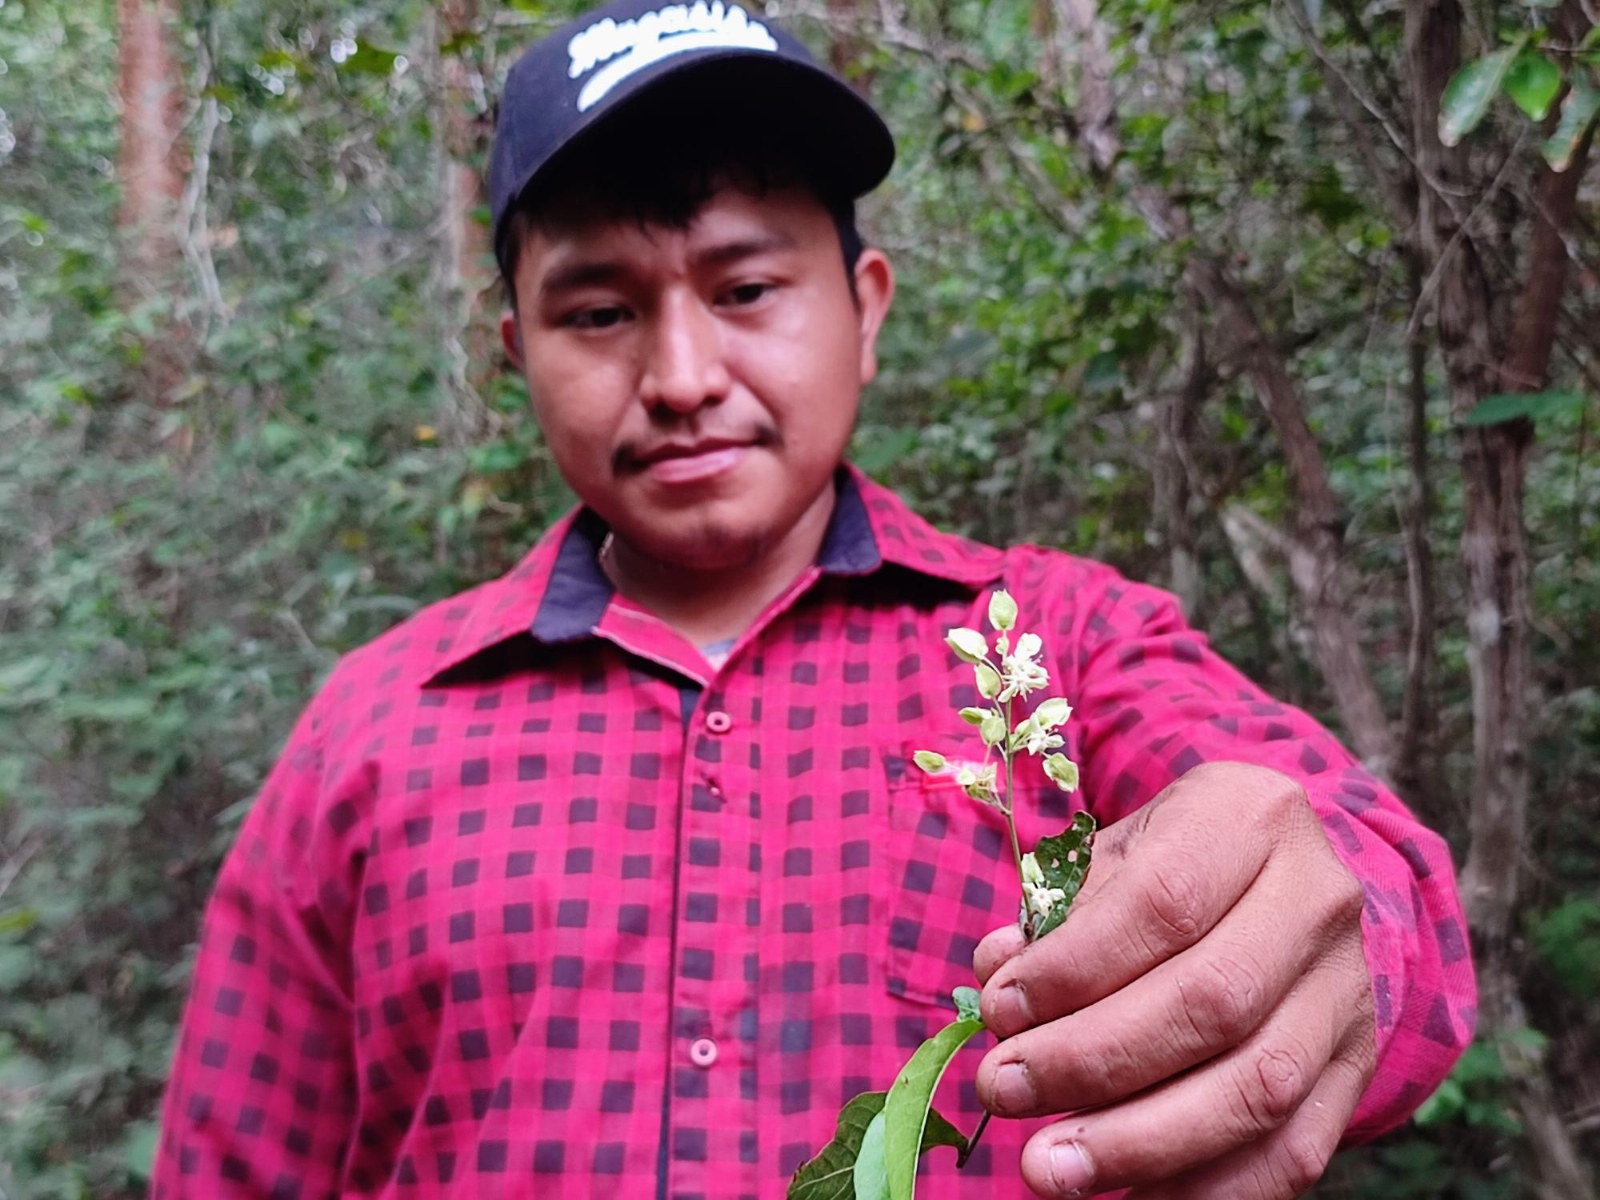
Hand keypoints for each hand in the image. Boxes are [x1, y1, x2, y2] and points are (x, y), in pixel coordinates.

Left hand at [973, 761, 1375, 1198]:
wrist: (1277, 877)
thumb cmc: (1168, 863)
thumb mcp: (1111, 855)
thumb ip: (1053, 914)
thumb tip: (995, 971)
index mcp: (1251, 817)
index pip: (1162, 901)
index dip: (1074, 967)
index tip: (999, 1009)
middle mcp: (1318, 899)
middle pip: (1210, 1001)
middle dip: (1092, 1060)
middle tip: (1004, 1090)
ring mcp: (1348, 990)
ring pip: (1256, 1087)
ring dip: (1140, 1142)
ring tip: (1050, 1167)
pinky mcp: (1356, 1068)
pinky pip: (1293, 1151)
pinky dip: (1205, 1189)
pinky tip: (1127, 1197)